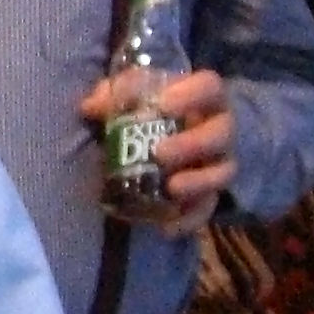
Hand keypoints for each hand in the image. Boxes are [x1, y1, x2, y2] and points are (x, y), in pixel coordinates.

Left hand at [82, 68, 235, 233]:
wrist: (172, 139)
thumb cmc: (150, 110)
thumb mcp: (131, 97)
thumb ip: (114, 95)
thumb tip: (90, 106)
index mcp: (202, 98)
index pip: (210, 86)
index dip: (191, 94)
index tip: (163, 105)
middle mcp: (217, 129)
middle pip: (221, 133)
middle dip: (194, 144)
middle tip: (160, 153)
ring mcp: (217, 163)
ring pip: (222, 172)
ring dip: (199, 182)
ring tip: (172, 188)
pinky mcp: (209, 194)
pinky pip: (206, 209)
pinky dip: (188, 220)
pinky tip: (167, 228)